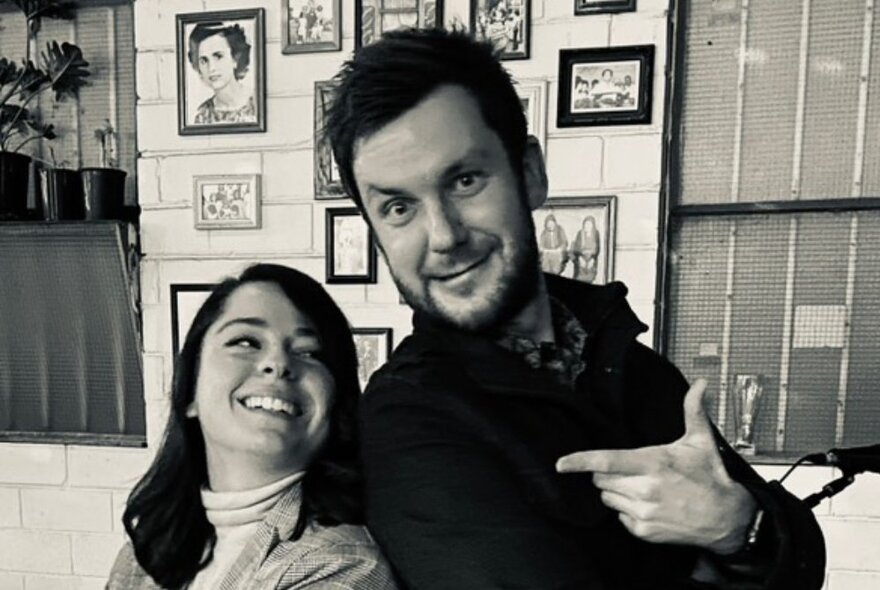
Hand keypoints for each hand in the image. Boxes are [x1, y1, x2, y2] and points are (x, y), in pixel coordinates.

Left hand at [556, 379, 756, 554]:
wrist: (727, 518)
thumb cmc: (710, 477)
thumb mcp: (700, 441)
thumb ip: (693, 410)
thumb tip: (699, 385)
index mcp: (653, 463)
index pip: (606, 461)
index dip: (579, 461)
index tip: (560, 463)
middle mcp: (645, 489)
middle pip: (601, 478)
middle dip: (608, 472)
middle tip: (632, 470)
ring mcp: (643, 512)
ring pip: (607, 498)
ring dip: (617, 492)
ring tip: (643, 488)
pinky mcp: (644, 531)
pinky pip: (619, 517)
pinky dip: (627, 511)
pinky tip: (648, 505)